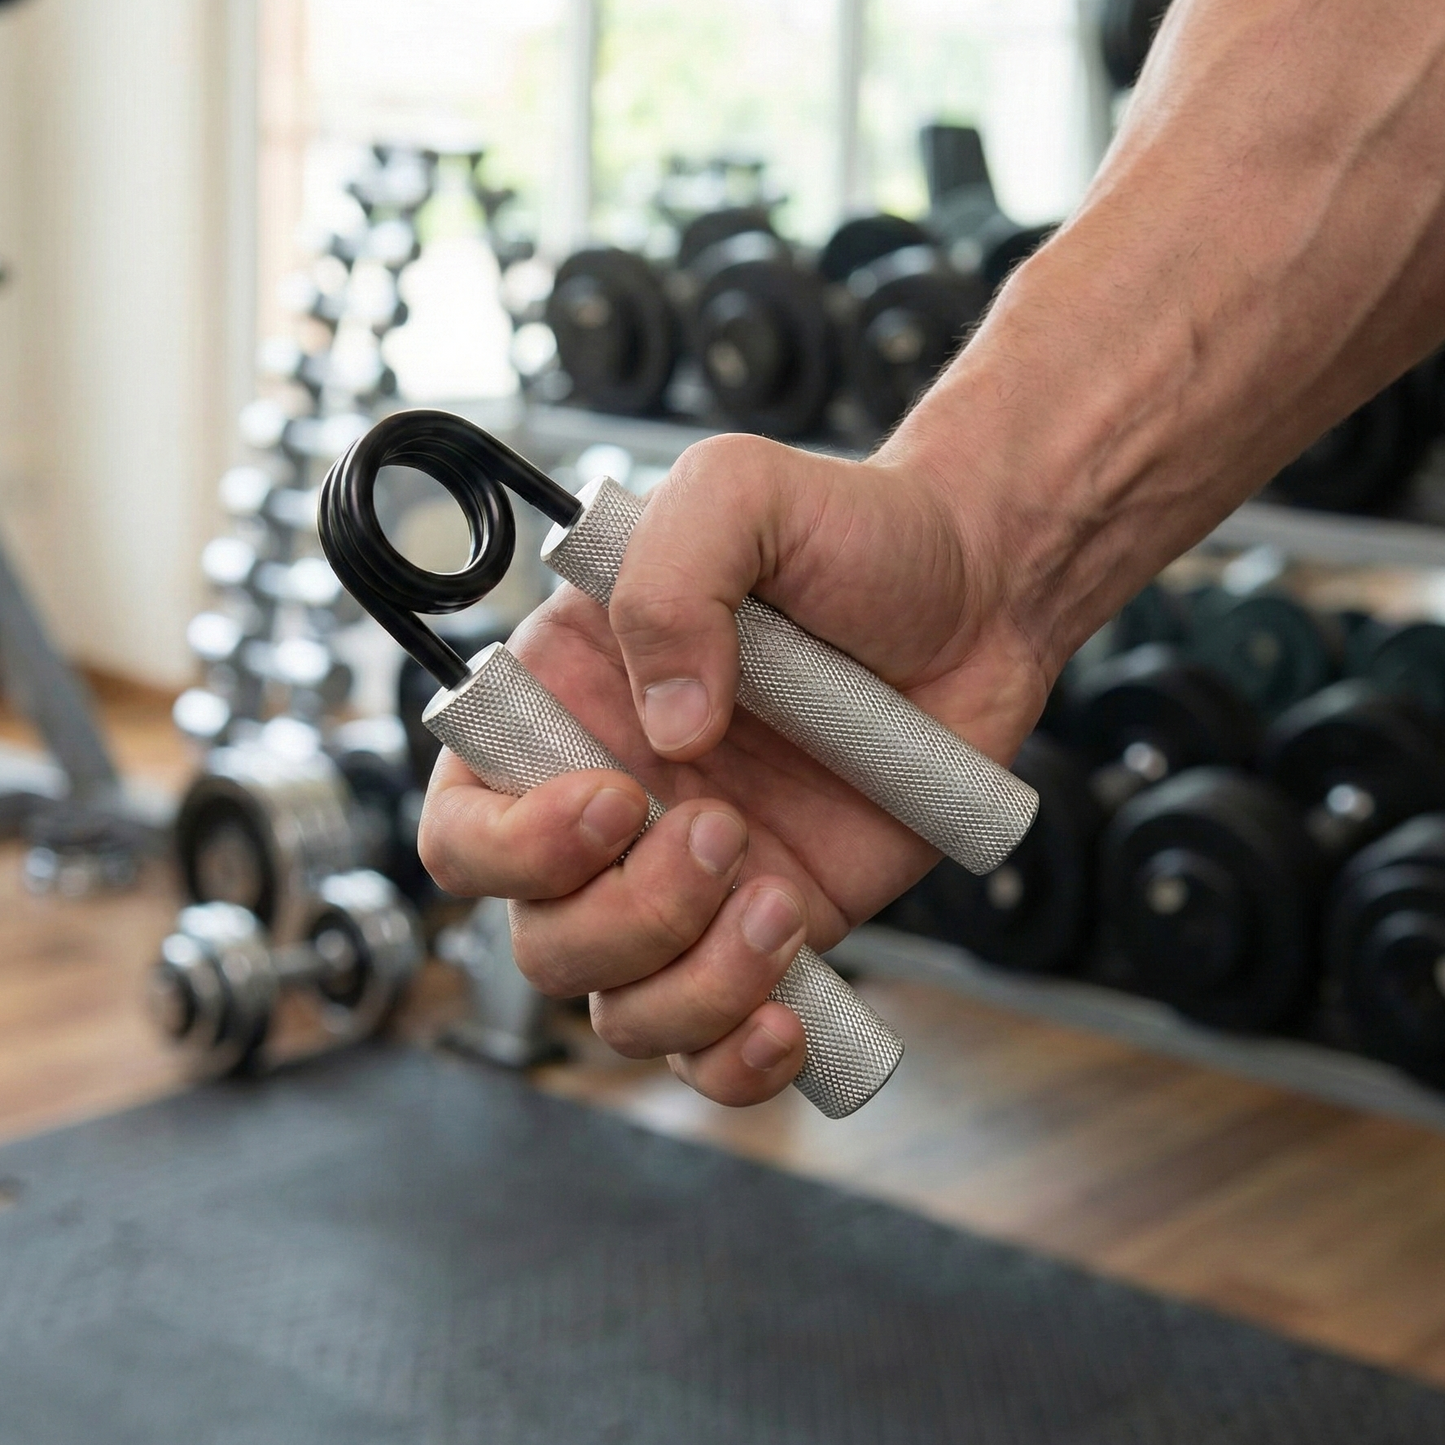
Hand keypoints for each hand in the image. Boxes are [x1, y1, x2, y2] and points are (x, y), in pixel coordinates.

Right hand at [419, 430, 1053, 1107]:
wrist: (979, 596)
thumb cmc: (849, 535)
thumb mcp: (739, 494)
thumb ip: (670, 582)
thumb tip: (667, 735)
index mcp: (568, 715)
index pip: (465, 826)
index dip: (513, 846)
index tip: (617, 801)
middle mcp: (616, 812)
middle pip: (541, 941)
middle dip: (630, 915)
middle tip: (728, 827)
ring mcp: (693, 884)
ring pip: (622, 1010)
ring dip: (695, 988)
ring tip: (784, 901)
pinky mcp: (774, 929)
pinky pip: (717, 1046)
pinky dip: (738, 1064)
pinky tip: (793, 1017)